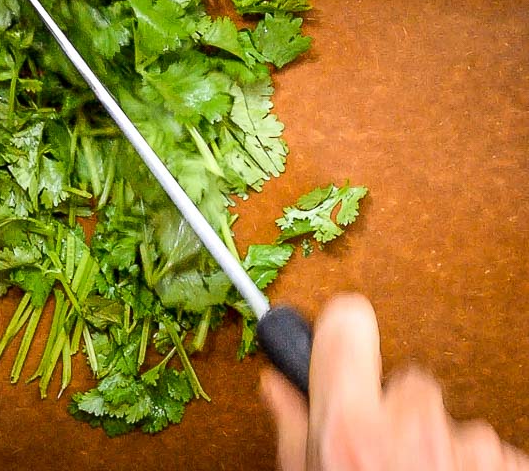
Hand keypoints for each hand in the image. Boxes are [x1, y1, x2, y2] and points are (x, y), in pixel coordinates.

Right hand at [261, 294, 528, 469]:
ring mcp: (471, 452)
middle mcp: (412, 432)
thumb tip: (278, 387)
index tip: (341, 336)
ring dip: (444, 451)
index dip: (341, 331)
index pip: (346, 327)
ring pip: (455, 422)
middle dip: (398, 414)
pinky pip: (494, 452)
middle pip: (408, 382)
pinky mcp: (513, 468)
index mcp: (350, 434)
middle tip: (386, 461)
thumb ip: (294, 433)